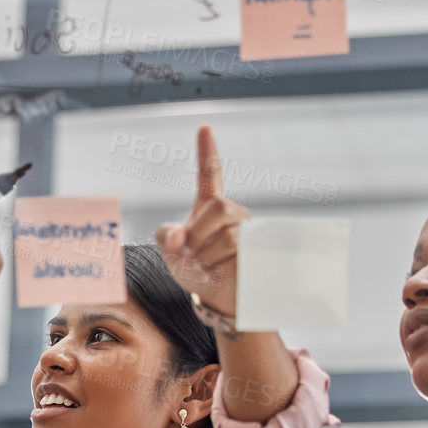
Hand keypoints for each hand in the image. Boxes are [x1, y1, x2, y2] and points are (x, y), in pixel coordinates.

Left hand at [155, 125, 249, 318]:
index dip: (207, 151)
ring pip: (229, 234)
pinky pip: (242, 252)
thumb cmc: (197, 272)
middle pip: (219, 205)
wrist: (219, 300)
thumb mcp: (170, 253)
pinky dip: (223, 266)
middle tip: (192, 253)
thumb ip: (165, 236)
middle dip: (200, 232)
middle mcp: (232, 213)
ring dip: (209, 255)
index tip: (204, 128)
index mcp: (209, 206)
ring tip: (208, 267)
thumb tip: (180, 236)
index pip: (210, 173)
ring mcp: (249, 229)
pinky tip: (222, 273)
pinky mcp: (262, 249)